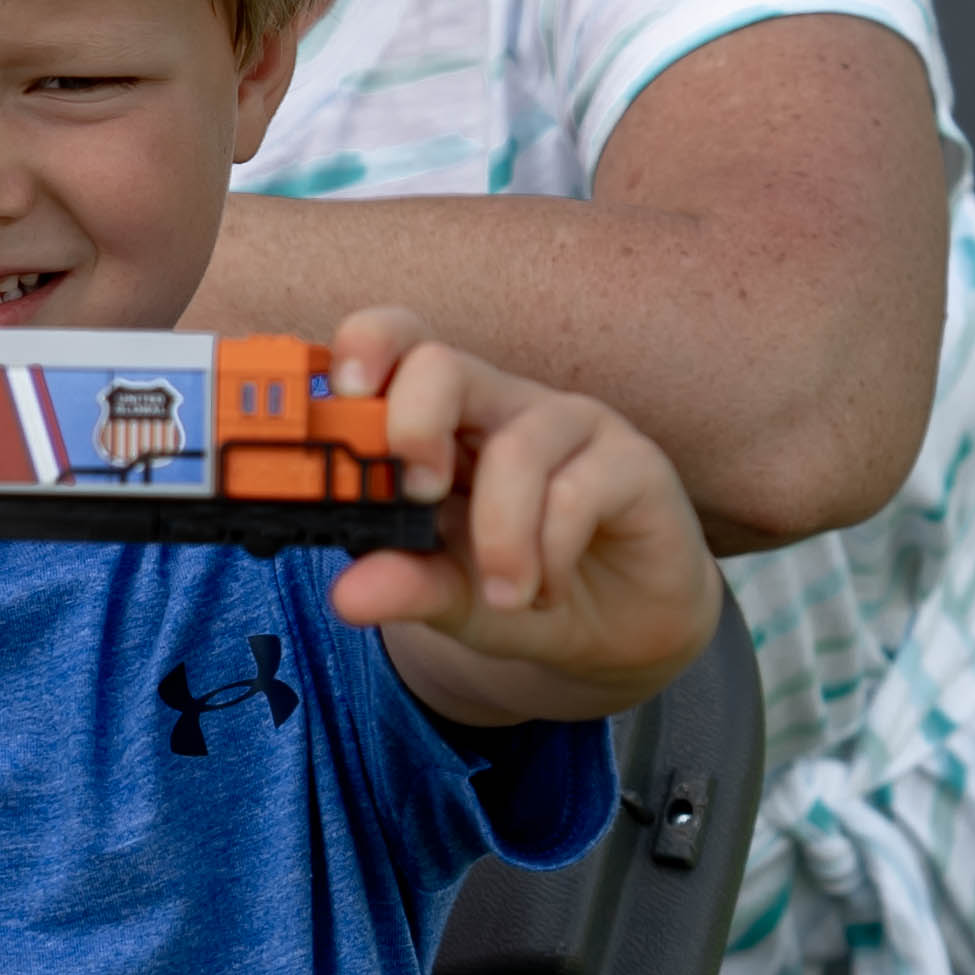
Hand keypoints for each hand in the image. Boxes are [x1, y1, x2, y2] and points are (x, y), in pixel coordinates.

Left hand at [316, 305, 721, 716]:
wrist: (618, 628)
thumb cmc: (516, 588)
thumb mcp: (447, 596)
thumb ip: (402, 583)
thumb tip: (346, 595)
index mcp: (442, 418)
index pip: (396, 345)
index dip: (364, 349)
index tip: (341, 398)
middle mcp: (501, 406)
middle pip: (442, 363)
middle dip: (413, 426)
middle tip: (419, 495)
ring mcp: (570, 425)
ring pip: (516, 448)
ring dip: (498, 537)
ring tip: (504, 597)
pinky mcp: (633, 462)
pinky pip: (580, 491)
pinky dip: (550, 555)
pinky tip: (546, 591)